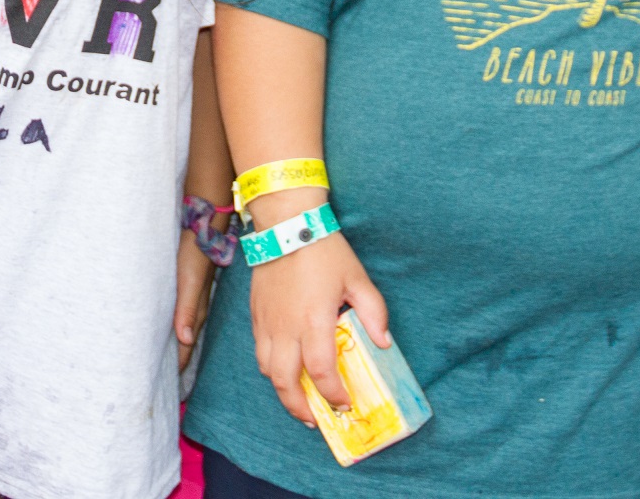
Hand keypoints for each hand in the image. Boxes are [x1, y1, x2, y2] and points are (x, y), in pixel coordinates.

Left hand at [176, 229, 215, 369]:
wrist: (203, 223)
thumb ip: (187, 308)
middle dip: (176, 361)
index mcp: (197, 312)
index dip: (178, 366)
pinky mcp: (187, 286)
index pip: (186, 347)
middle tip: (163, 382)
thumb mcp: (189, 280)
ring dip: (175, 345)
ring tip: (163, 361)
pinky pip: (182, 314)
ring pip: (184, 329)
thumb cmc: (194, 251)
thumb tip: (183, 340)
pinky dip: (175, 325)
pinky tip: (168, 327)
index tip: (167, 389)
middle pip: (185, 342)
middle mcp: (197, 308)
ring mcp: (193, 297)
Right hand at [245, 194, 388, 424]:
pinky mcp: (256, 314)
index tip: (345, 403)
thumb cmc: (325, 250)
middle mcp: (286, 328)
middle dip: (300, 408)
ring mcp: (267, 322)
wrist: (286, 223)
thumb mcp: (357, 278)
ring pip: (267, 371)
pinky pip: (259, 351)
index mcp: (314, 322)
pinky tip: (285, 367)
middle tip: (316, 417)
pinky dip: (271, 368)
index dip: (333, 393)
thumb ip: (374, 312)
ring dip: (283, 391)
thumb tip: (383, 342)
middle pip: (285, 383)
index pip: (321, 372)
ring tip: (299, 399)